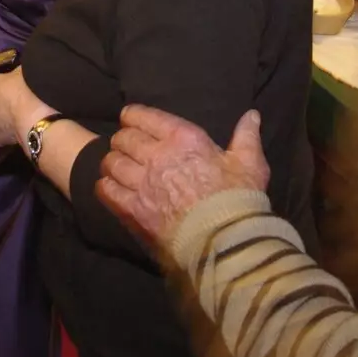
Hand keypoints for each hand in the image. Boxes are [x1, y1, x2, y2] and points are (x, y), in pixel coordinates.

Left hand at [96, 105, 269, 249]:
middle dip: (122, 140)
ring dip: (112, 163)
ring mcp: (141, 183)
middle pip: (123, 139)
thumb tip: (251, 115)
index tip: (130, 119)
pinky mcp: (132, 210)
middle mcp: (156, 155)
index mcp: (183, 138)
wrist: (226, 241)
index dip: (132, 116)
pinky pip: (106, 190)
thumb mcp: (250, 163)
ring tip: (117, 168)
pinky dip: (105, 187)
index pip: (143, 116)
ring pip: (111, 163)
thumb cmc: (238, 199)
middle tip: (126, 147)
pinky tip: (111, 188)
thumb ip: (246, 136)